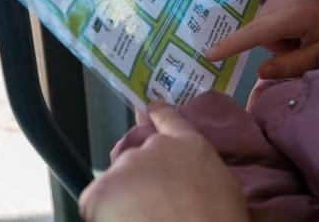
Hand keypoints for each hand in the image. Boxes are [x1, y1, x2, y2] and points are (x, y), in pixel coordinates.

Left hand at [79, 102, 248, 221]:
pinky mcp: (104, 188)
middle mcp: (156, 146)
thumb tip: (189, 173)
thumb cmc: (219, 218)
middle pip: (138, 157)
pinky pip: (95, 200)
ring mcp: (129, 164)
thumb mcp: (223, 183)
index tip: (150, 107)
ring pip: (117, 180)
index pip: (168, 118)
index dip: (157, 112)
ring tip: (142, 217)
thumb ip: (200, 167)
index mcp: (189, 144)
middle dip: (141, 178)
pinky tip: (124, 221)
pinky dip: (104, 213)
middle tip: (154, 204)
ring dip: (124, 197)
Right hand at [206, 0, 318, 78]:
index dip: (232, 45)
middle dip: (284, 47)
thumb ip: (295, 63)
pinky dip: (281, 26)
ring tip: (305, 24)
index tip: (209, 54)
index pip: (256, 33)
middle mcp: (271, 5)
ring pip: (267, 33)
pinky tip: (297, 16)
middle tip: (307, 38)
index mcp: (287, 16)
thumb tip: (261, 73)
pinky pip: (268, 22)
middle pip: (267, 42)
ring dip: (284, 36)